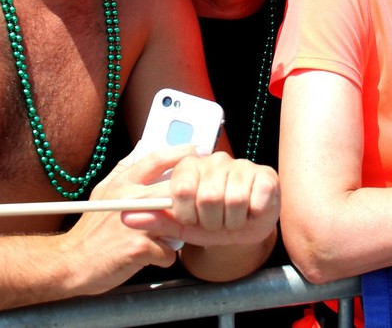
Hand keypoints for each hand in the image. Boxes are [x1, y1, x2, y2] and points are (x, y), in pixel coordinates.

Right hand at [61, 146, 188, 295]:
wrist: (73, 262)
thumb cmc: (91, 229)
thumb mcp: (103, 191)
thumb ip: (123, 170)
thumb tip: (141, 149)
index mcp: (122, 182)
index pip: (157, 158)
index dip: (181, 152)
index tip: (198, 151)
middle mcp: (130, 199)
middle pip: (175, 187)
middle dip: (191, 193)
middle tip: (198, 200)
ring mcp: (136, 223)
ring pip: (177, 219)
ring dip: (180, 228)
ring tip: (170, 234)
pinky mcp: (139, 248)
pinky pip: (169, 251)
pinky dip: (165, 256)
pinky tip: (154, 256)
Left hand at [122, 149, 279, 248]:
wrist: (244, 229)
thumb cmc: (210, 222)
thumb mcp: (181, 224)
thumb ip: (155, 218)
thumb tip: (126, 216)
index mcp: (191, 167)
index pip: (182, 188)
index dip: (187, 212)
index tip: (192, 219)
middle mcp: (216, 161)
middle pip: (208, 197)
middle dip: (211, 221)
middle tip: (215, 222)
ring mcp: (242, 166)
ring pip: (233, 201)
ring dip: (232, 221)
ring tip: (232, 219)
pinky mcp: (265, 175)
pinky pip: (255, 201)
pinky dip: (252, 215)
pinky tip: (251, 212)